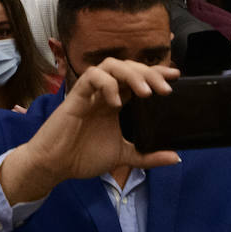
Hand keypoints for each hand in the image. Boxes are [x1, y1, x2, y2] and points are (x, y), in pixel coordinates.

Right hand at [2, 58, 181, 203]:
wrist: (54, 166)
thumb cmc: (83, 157)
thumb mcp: (123, 157)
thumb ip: (148, 156)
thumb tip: (176, 157)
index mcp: (116, 102)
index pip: (138, 78)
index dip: (156, 73)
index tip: (176, 75)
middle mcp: (105, 93)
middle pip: (129, 67)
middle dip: (149, 73)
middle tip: (165, 88)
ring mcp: (90, 92)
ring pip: (110, 65)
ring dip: (131, 74)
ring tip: (145, 92)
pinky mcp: (76, 96)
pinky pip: (91, 77)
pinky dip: (107, 84)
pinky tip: (117, 101)